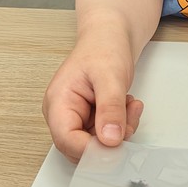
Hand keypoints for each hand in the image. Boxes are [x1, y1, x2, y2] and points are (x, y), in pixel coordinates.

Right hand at [42, 36, 143, 162]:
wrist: (109, 37)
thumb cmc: (103, 48)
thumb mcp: (110, 76)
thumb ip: (110, 108)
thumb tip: (110, 140)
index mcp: (58, 102)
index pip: (66, 140)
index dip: (90, 149)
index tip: (115, 146)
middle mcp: (63, 114)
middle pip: (80, 148)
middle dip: (108, 141)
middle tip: (128, 121)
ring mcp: (77, 118)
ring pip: (96, 145)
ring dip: (119, 132)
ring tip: (129, 107)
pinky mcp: (91, 120)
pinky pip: (107, 137)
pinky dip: (122, 127)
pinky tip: (129, 106)